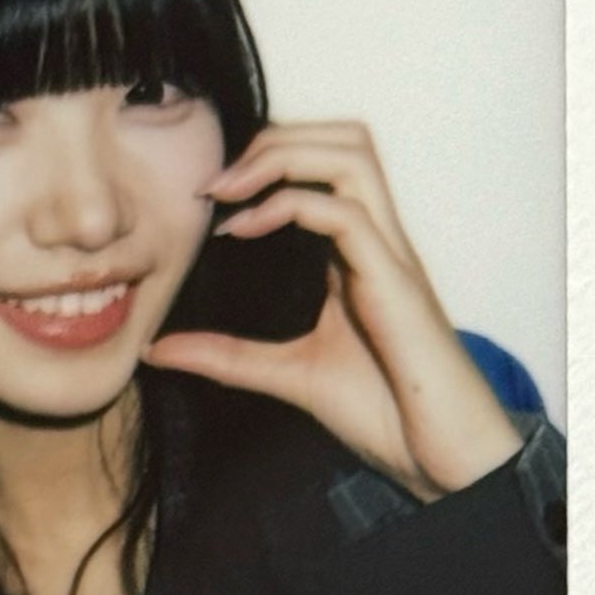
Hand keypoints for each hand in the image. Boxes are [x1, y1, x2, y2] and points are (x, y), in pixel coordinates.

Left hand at [143, 121, 523, 500]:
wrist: (437, 456)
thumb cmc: (385, 412)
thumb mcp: (287, 375)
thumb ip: (228, 356)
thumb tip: (157, 351)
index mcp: (358, 252)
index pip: (326, 164)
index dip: (266, 160)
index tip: (208, 196)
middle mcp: (379, 240)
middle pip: (344, 138)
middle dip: (275, 138)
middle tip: (216, 182)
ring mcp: (390, 256)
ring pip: (352, 155)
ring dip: (284, 155)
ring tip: (229, 190)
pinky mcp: (396, 283)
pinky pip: (347, 215)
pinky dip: (290, 205)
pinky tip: (245, 229)